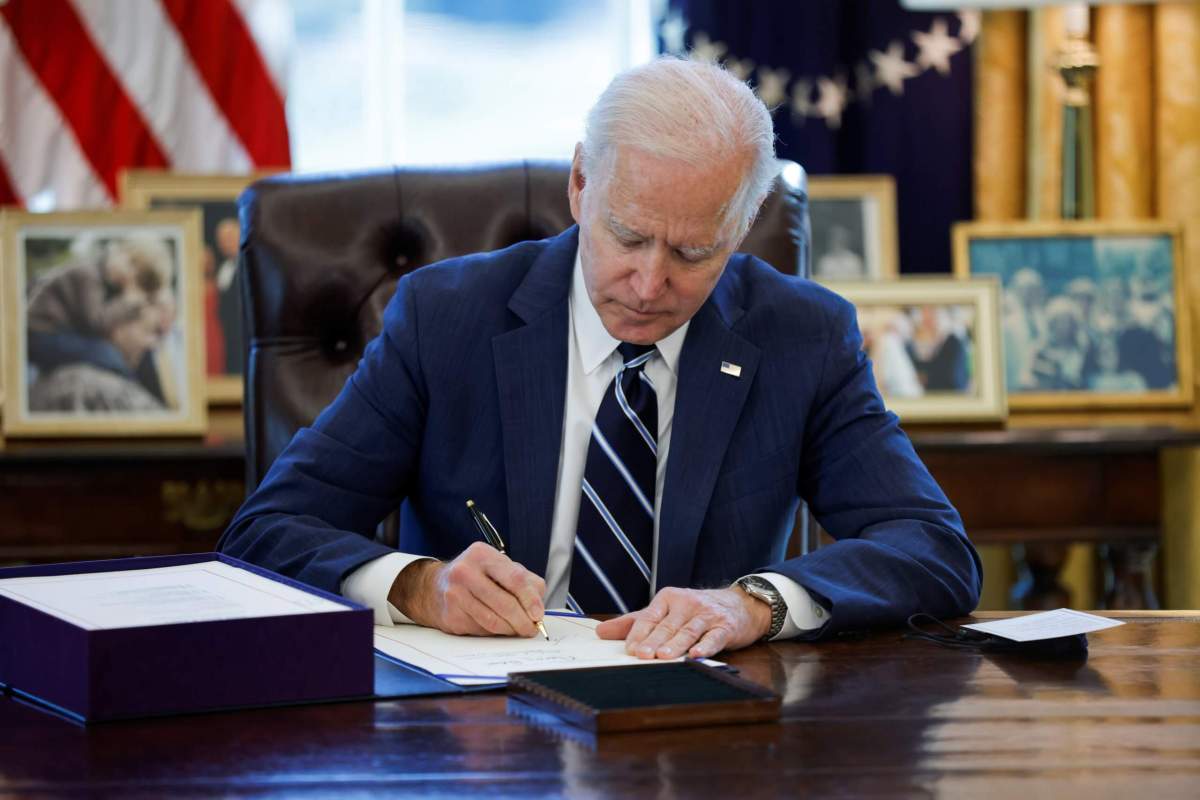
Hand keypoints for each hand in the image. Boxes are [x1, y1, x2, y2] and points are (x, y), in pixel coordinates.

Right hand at [388, 542, 545, 636]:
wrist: (435, 587)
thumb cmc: (475, 576)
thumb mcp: (499, 567)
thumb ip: (524, 580)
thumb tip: (538, 605)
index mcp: (482, 555)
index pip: (515, 578)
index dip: (530, 599)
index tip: (538, 614)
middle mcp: (466, 572)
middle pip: (505, 603)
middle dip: (523, 621)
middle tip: (531, 629)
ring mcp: (455, 594)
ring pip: (493, 621)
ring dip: (511, 630)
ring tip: (518, 630)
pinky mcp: (451, 615)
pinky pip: (481, 629)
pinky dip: (495, 633)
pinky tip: (498, 627)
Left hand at [595, 585, 771, 659]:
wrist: (740, 604)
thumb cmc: (696, 611)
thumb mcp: (665, 611)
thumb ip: (634, 622)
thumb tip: (601, 632)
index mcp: (668, 598)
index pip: (649, 617)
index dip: (639, 633)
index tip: (629, 649)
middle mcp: (687, 604)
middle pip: (667, 626)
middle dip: (654, 641)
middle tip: (642, 655)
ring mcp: (707, 615)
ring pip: (688, 631)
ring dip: (676, 645)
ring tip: (664, 657)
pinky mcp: (725, 627)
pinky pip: (714, 637)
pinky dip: (705, 646)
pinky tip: (696, 654)